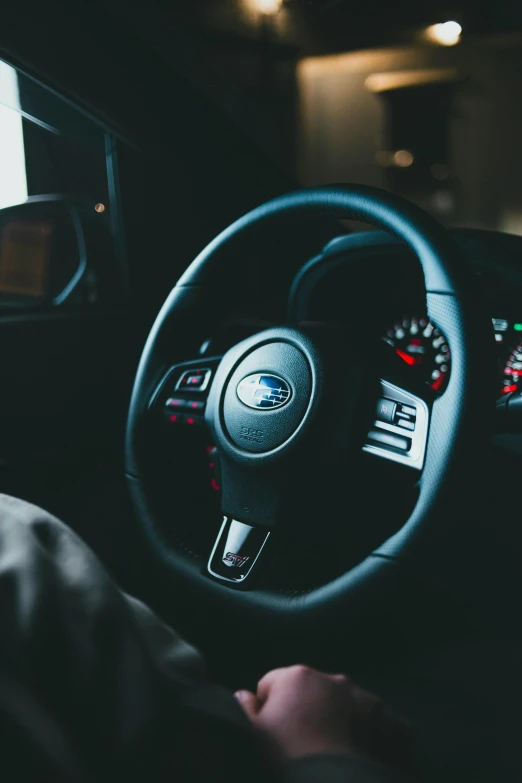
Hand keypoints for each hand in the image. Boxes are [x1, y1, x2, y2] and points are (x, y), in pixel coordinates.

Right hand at [235, 665, 414, 778]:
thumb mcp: (252, 736)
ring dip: (341, 723)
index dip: (268, 708)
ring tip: (335, 757)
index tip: (272, 733)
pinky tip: (363, 762)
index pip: (274, 684)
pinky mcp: (394, 726)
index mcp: (299, 677)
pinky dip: (373, 740)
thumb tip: (244, 695)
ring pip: (348, 707)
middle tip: (304, 748)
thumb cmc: (287, 761)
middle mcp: (336, 681)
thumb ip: (245, 709)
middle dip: (309, 712)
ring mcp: (368, 702)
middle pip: (314, 693)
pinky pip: (381, 728)